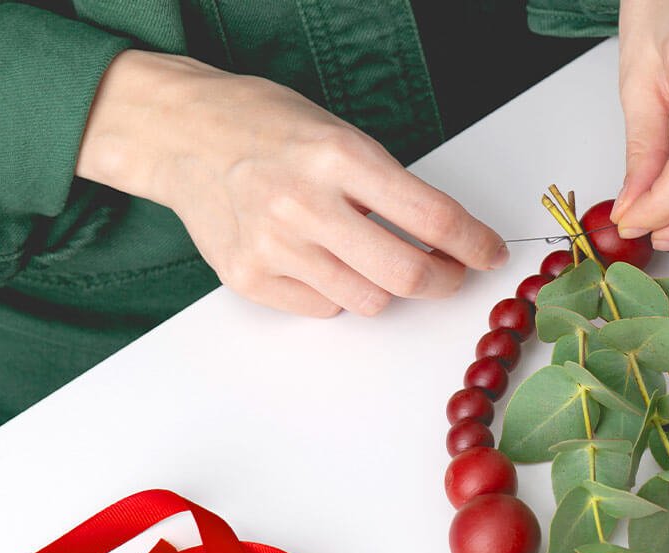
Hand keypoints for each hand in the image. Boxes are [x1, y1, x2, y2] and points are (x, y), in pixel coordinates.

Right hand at [76, 50, 506, 317]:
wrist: (179, 134)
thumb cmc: (264, 127)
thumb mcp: (338, 134)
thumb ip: (388, 185)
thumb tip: (447, 236)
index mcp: (338, 156)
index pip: (432, 217)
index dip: (474, 243)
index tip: (489, 253)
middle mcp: (304, 203)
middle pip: (406, 274)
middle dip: (443, 281)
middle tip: (450, 274)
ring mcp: (273, 245)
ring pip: (368, 301)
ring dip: (386, 287)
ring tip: (370, 257)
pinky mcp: (248, 277)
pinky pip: (323, 309)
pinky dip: (336, 292)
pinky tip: (320, 259)